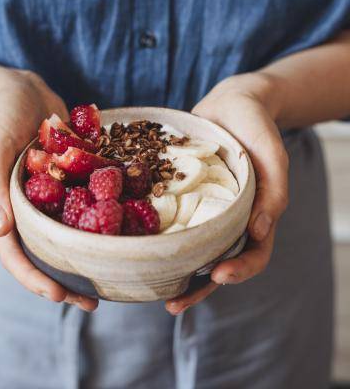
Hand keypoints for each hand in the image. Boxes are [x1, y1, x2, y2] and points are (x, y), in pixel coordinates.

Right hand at [0, 69, 97, 310]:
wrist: (27, 92)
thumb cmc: (3, 118)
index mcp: (10, 210)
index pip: (17, 255)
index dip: (36, 279)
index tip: (61, 296)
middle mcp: (36, 210)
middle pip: (49, 254)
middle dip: (68, 280)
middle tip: (95, 300)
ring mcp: (58, 197)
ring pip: (74, 235)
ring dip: (92, 257)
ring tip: (116, 274)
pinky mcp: (77, 181)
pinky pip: (93, 204)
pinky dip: (107, 219)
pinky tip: (130, 229)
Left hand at [166, 73, 288, 314]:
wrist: (230, 103)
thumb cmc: (257, 127)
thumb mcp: (272, 155)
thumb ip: (273, 191)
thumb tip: (261, 231)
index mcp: (252, 216)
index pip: (252, 254)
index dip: (239, 270)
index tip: (217, 275)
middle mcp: (224, 218)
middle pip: (214, 261)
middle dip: (196, 287)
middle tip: (173, 304)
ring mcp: (200, 207)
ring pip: (187, 246)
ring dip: (171, 268)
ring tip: (149, 287)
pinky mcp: (179, 193)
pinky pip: (167, 216)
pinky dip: (154, 231)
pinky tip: (134, 240)